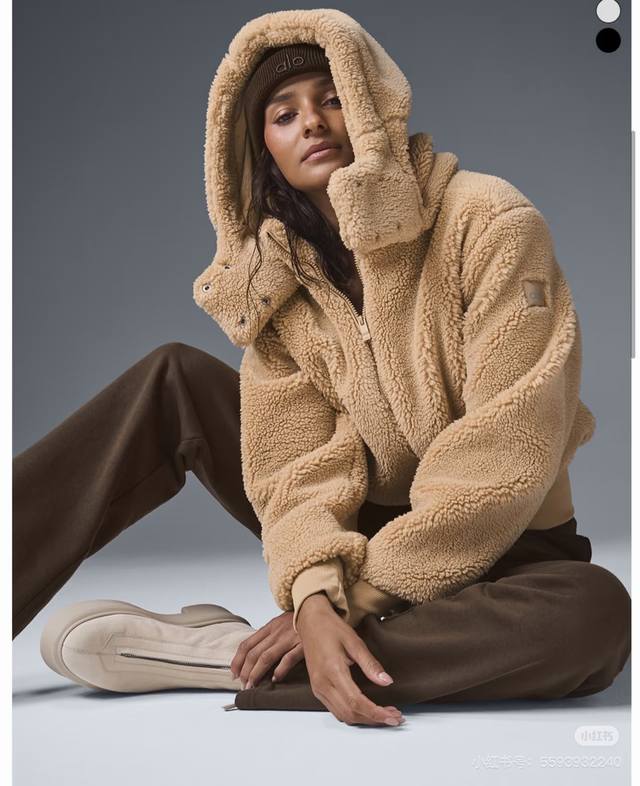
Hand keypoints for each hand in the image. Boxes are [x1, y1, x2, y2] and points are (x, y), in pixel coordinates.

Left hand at [229, 610, 303, 688]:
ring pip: (266, 657)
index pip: (247, 644)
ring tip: (252, 685)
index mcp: (270, 627)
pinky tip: (275, 678)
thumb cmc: (299, 619)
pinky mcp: (302, 644)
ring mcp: (288, 638)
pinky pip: (288, 658)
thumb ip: (269, 637)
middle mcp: (276, 633)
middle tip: (243, 684)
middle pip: (254, 653)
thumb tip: (256, 655)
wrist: (318, 608)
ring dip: (257, 673)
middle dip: (245, 671)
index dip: (238, 660)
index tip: (234, 673)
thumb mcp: (280, 624)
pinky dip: (280, 669)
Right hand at [296, 593, 405, 726]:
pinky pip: (336, 709)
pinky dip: (353, 714)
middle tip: (395, 716)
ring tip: (384, 714)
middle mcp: (322, 684)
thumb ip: (370, 664)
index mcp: (332, 671)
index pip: (356, 702)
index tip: (394, 717)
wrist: (310, 622)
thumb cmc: (331, 628)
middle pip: (350, 713)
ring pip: (343, 715)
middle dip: (374, 719)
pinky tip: (366, 709)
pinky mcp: (317, 689)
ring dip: (364, 719)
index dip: (376, 713)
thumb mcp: (354, 641)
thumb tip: (387, 682)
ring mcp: (318, 688)